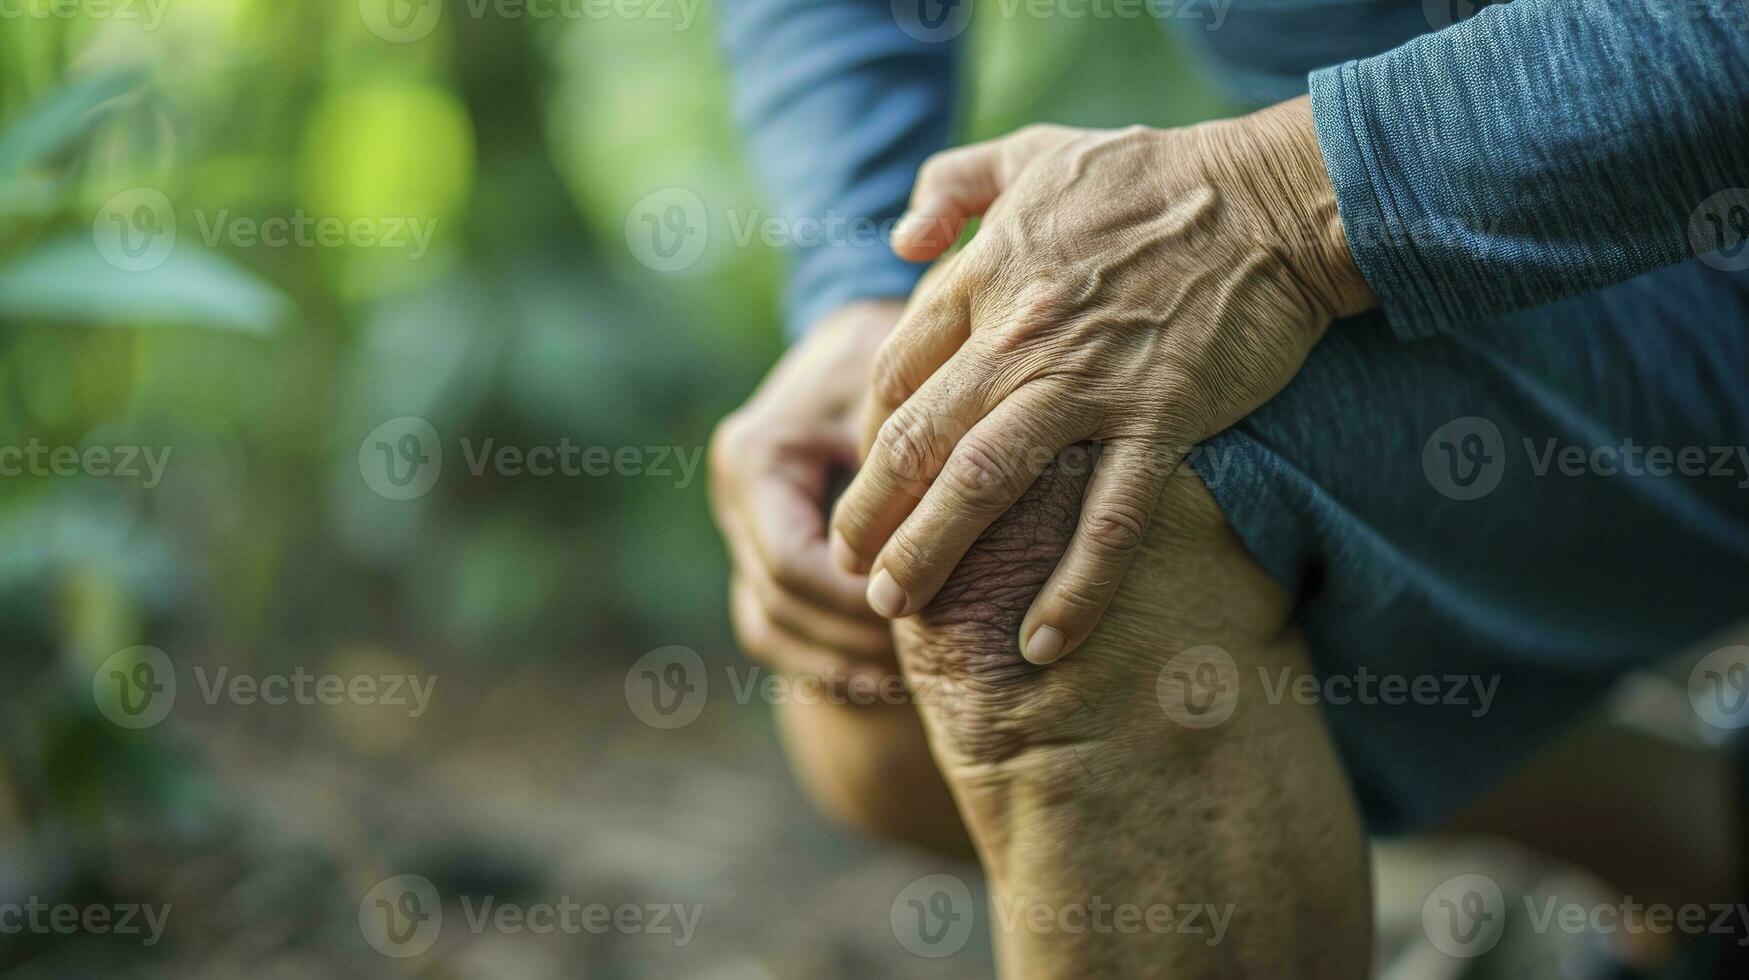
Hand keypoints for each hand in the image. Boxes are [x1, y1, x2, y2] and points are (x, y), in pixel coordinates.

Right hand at [710, 301, 904, 680]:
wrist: (874, 338)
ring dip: (833, 659)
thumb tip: (941, 546)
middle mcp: (736, 497)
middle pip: (778, 602)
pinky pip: (777, 623)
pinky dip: (823, 657)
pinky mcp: (763, 548)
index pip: (794, 563)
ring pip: (768, 624)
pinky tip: (883, 679)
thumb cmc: (900, 359)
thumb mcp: (907, 399)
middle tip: (926, 660)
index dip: (855, 602)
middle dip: (851, 636)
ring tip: (906, 682)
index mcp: (757, 458)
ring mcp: (743, 527)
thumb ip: (910, 468)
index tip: (921, 614)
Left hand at [829, 97, 1374, 663]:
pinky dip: (1075, 586)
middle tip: (849, 567)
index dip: (870, 433)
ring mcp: (1089, 383)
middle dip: (871, 509)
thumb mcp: (1034, 150)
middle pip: (916, 437)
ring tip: (894, 606)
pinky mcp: (1161, 418)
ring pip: (985, 481)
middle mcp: (1020, 336)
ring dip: (931, 548)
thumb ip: (953, 183)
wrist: (1269, 195)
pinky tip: (1043, 644)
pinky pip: (1109, 518)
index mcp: (985, 276)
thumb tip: (897, 240)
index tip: (866, 478)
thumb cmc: (1152, 173)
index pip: (897, 370)